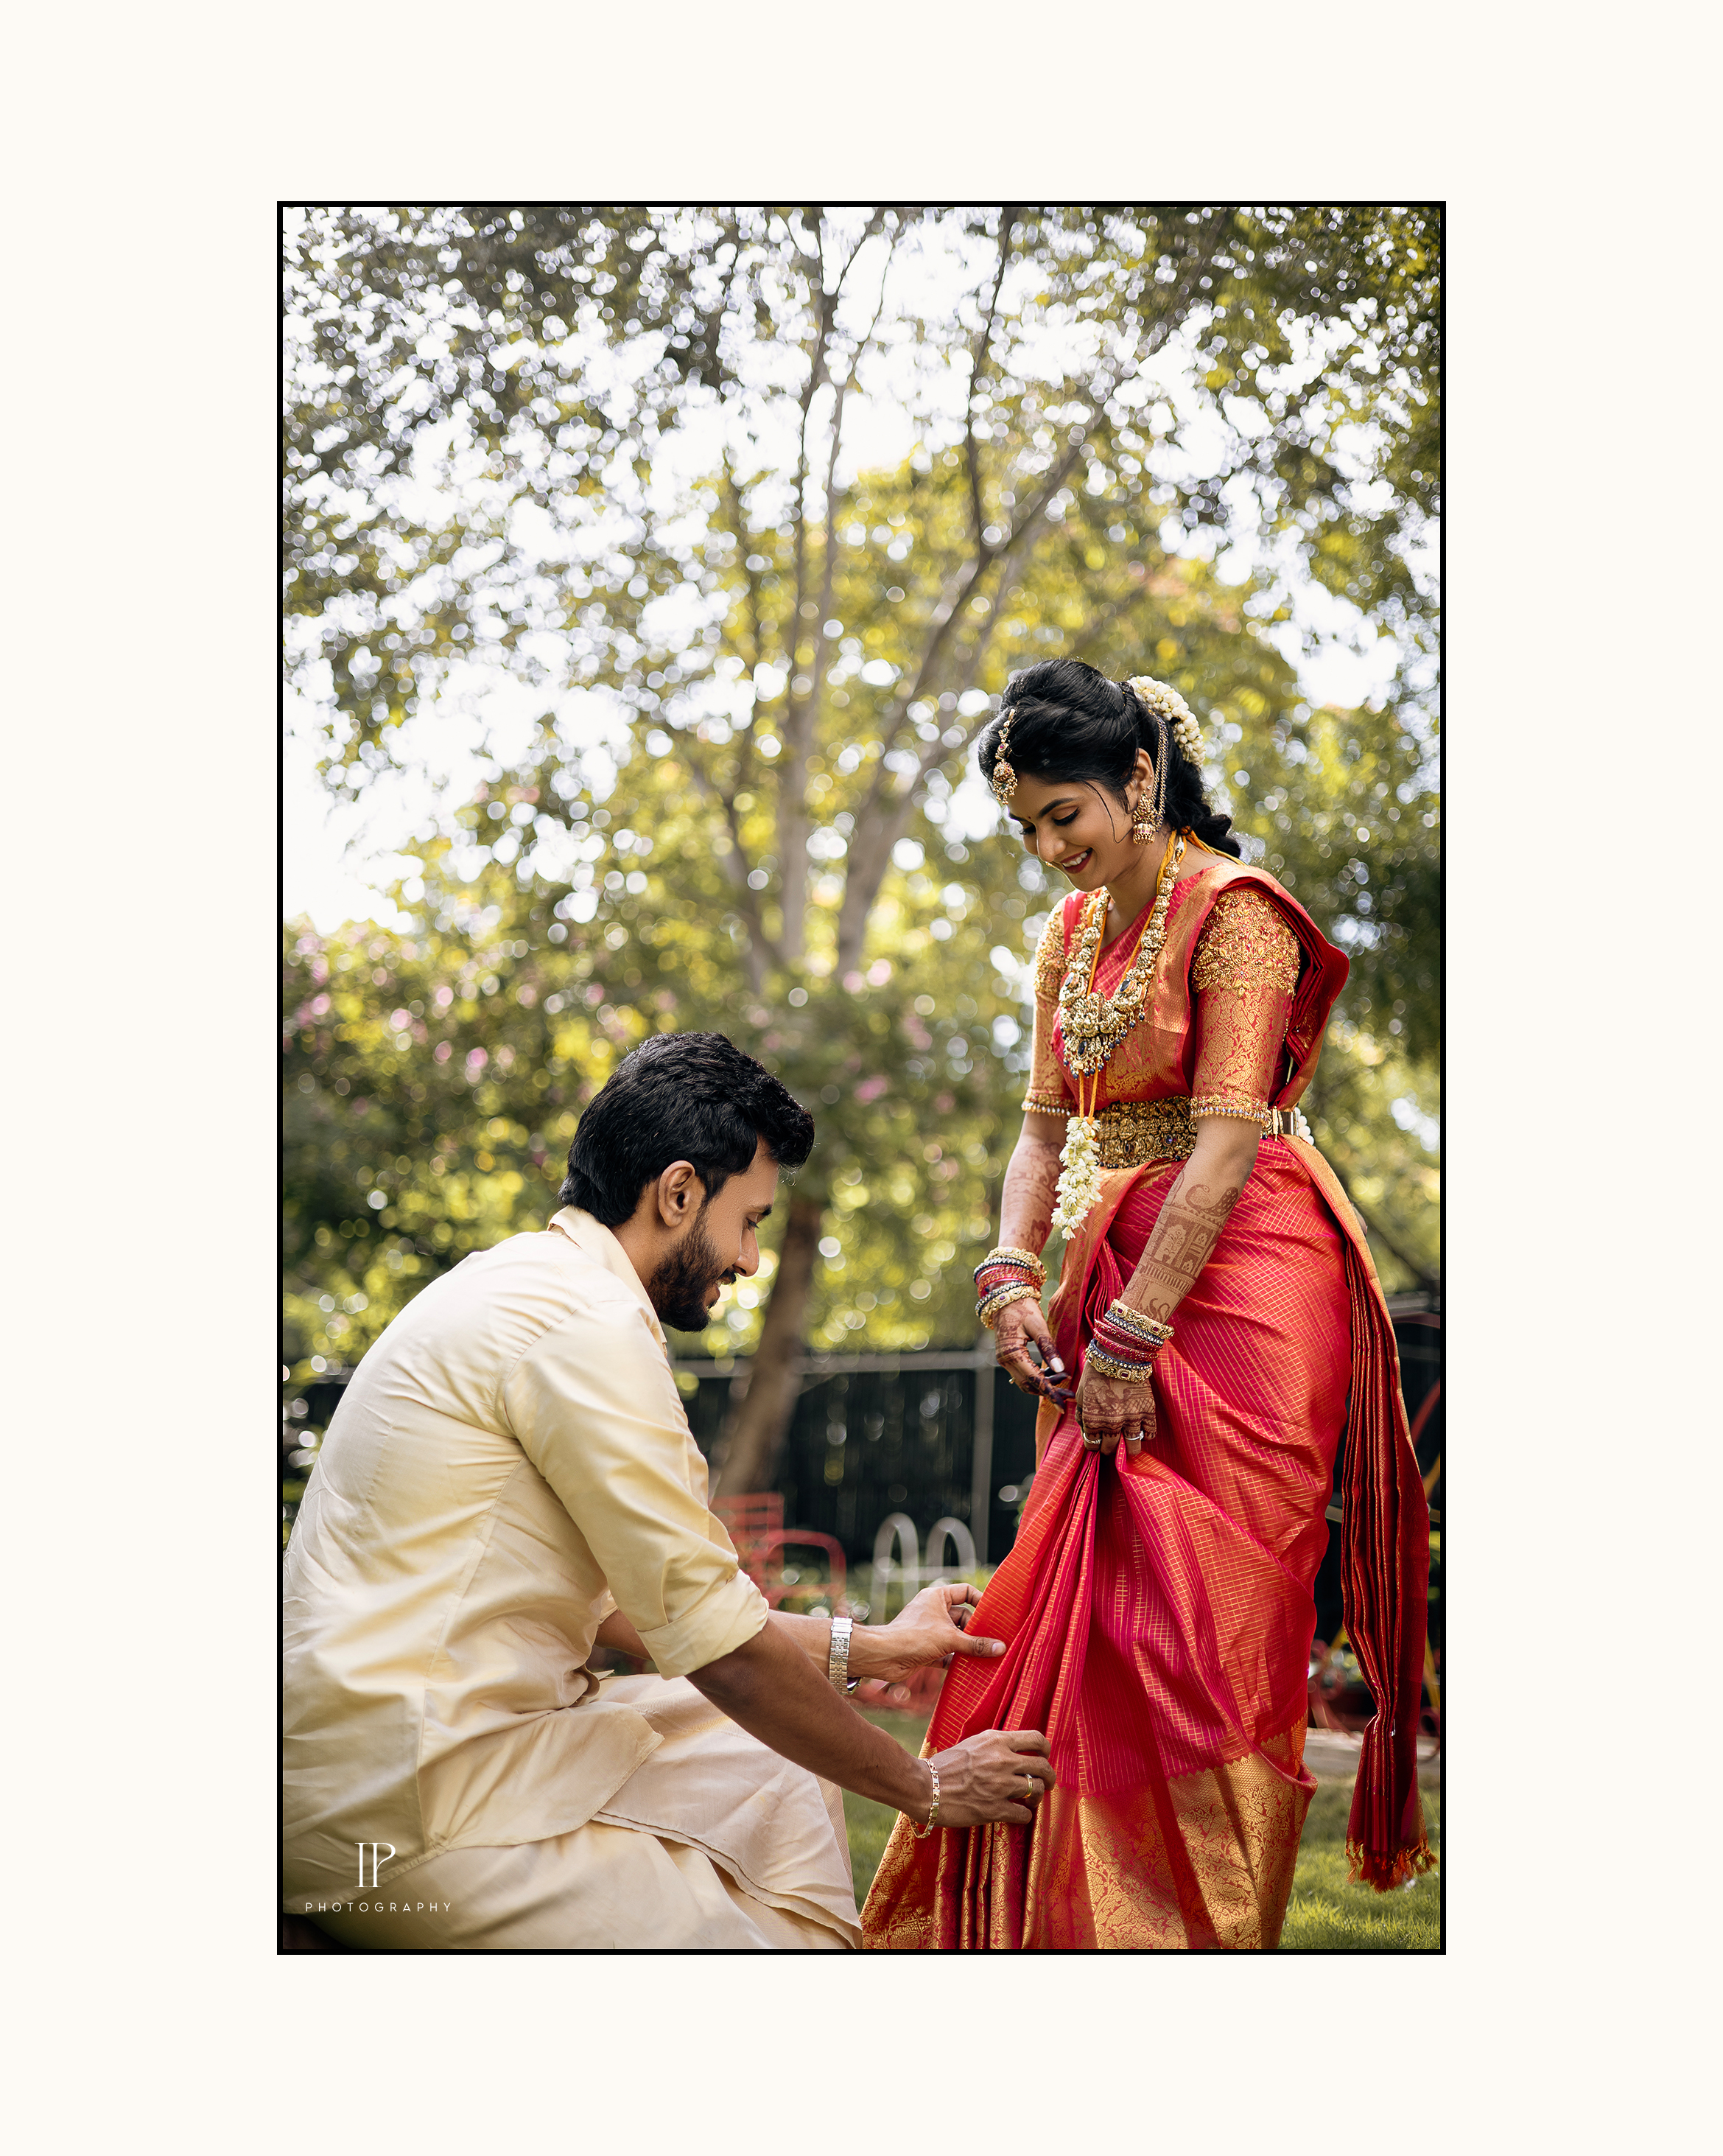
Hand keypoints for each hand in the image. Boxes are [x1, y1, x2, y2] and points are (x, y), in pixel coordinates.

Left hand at [853, 1581, 1006, 1683]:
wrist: (884, 1656)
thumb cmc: (914, 1637)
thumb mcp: (950, 1639)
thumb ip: (976, 1644)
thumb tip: (1001, 1647)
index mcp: (937, 1597)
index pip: (965, 1592)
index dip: (981, 1601)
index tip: (995, 1615)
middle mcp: (934, 1611)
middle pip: (963, 1618)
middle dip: (977, 1631)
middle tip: (995, 1642)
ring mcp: (930, 1631)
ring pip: (956, 1637)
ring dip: (969, 1648)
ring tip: (988, 1657)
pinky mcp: (927, 1649)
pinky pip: (948, 1654)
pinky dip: (957, 1661)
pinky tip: (971, 1670)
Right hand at [924, 1729, 1054, 1828]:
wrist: (925, 1787)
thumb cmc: (945, 1766)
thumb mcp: (972, 1744)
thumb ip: (995, 1745)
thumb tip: (1015, 1749)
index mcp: (996, 1740)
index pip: (1036, 1739)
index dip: (1046, 1749)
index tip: (1045, 1757)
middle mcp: (1002, 1760)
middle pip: (1043, 1766)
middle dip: (1049, 1777)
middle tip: (1047, 1783)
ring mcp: (1000, 1785)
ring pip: (1037, 1789)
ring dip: (1037, 1796)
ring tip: (1030, 1800)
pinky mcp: (995, 1809)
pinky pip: (1024, 1814)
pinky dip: (1024, 1815)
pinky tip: (1017, 1814)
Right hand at [993, 1298, 1073, 1404]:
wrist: (1005, 1297)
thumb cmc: (1023, 1307)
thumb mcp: (1038, 1325)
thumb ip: (1048, 1348)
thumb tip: (1060, 1370)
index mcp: (1012, 1354)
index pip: (1034, 1380)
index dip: (1050, 1393)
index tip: (1064, 1404)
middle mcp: (1006, 1361)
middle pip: (1029, 1385)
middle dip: (1050, 1391)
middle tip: (1070, 1395)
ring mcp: (1005, 1360)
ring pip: (1026, 1382)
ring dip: (1044, 1385)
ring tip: (1064, 1380)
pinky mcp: (1008, 1357)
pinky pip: (1023, 1373)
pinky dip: (1037, 1377)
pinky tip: (1052, 1372)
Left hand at [1073, 1361, 1155, 1458]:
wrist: (1118, 1356)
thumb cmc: (1096, 1374)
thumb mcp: (1081, 1395)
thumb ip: (1081, 1416)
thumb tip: (1085, 1431)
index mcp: (1092, 1420)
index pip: (1092, 1445)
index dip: (1094, 1444)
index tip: (1098, 1440)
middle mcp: (1111, 1423)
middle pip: (1111, 1449)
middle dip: (1109, 1448)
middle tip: (1112, 1443)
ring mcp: (1131, 1419)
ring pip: (1133, 1448)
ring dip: (1129, 1448)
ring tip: (1128, 1444)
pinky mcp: (1147, 1412)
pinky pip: (1149, 1434)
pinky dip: (1146, 1436)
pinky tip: (1141, 1432)